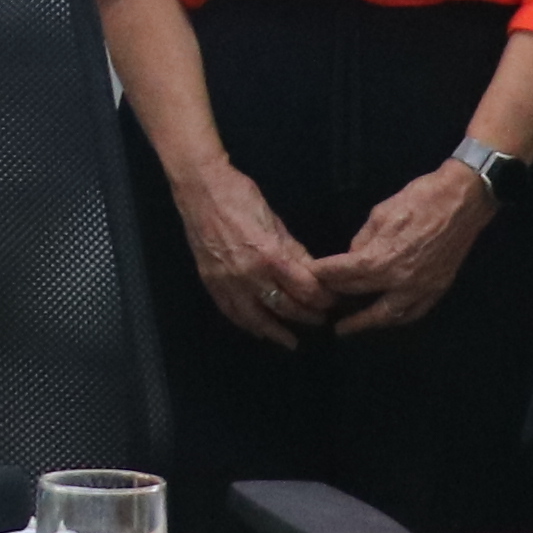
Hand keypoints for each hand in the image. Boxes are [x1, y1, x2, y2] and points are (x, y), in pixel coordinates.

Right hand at [165, 153, 333, 346]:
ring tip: (291, 341)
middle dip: (307, 316)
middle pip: (286, 307)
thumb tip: (314, 273)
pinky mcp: (212, 283)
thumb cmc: (241, 197)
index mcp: (270, 256)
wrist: (200, 190)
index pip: (305, 290)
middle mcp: (249, 275)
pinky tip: (258, 332)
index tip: (332, 301)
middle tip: (320, 320)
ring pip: (257, 318)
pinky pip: (231, 312)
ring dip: (277, 332)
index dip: (323, 299)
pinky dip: (247, 325)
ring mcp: (228, 282)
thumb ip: (294, 252)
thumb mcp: (275, 222)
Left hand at [311, 162, 497, 334]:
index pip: (342, 274)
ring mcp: (421, 288)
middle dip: (336, 296)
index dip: (321, 275)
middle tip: (319, 302)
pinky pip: (414, 312)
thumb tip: (353, 257)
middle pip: (358, 294)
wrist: (462, 199)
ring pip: (387, 315)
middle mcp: (399, 280)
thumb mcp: (379, 214)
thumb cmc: (418, 199)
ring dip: (365, 323)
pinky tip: (385, 319)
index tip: (307, 277)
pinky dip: (397, 319)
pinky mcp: (437, 288)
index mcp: (380, 259)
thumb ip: (363, 241)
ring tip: (347, 328)